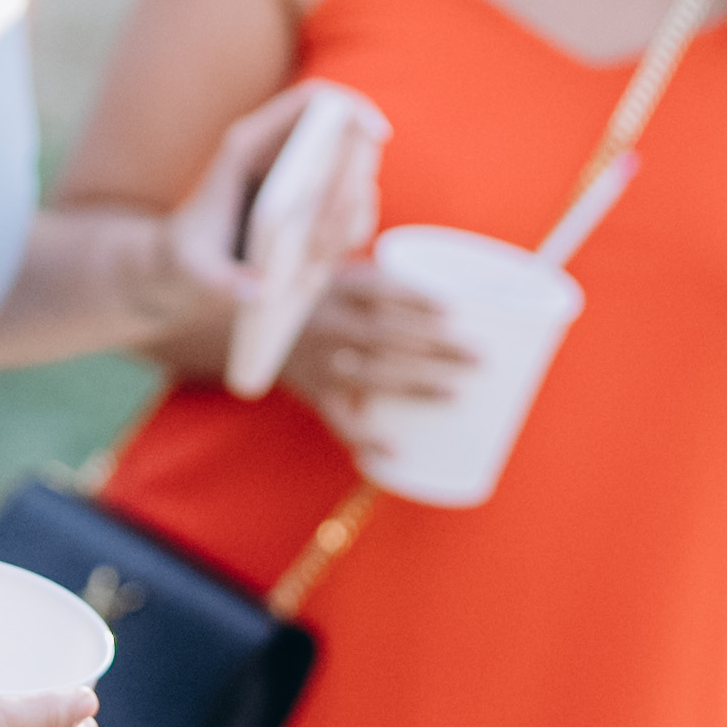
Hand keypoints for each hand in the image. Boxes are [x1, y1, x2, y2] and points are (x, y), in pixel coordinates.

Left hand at [154, 78, 385, 360]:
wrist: (181, 267)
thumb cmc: (185, 258)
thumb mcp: (193, 268)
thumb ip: (221, 280)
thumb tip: (259, 292)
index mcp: (250, 145)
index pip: (313, 100)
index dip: (353, 107)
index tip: (378, 134)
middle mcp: (282, 156)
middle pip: (348, 140)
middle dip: (355, 182)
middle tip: (335, 230)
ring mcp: (303, 181)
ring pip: (356, 178)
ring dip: (353, 214)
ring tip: (318, 255)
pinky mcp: (313, 208)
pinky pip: (350, 209)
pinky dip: (349, 232)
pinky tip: (321, 262)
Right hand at [285, 263, 470, 451]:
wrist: (249, 324)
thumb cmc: (314, 299)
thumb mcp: (337, 275)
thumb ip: (379, 282)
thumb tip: (442, 305)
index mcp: (336, 289)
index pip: (380, 291)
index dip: (416, 300)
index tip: (451, 310)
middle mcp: (328, 324)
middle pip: (387, 335)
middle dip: (435, 345)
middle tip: (477, 356)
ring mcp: (321, 362)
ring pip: (373, 375)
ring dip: (416, 384)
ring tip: (455, 392)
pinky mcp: (315, 394)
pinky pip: (339, 421)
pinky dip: (365, 439)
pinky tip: (396, 450)